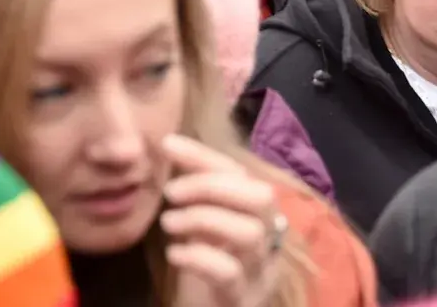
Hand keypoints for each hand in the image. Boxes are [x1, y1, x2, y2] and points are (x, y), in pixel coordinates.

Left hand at [162, 135, 283, 306]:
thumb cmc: (206, 266)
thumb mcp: (201, 223)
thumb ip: (195, 190)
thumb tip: (169, 145)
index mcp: (259, 215)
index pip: (241, 173)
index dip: (205, 156)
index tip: (167, 144)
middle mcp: (269, 240)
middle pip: (260, 198)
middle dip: (211, 186)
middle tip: (171, 193)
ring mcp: (260, 271)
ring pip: (249, 233)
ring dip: (202, 219)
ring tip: (168, 223)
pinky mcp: (243, 298)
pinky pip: (229, 272)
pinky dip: (197, 256)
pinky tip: (174, 254)